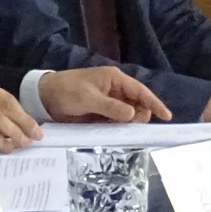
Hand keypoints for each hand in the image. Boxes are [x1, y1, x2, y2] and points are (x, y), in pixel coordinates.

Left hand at [38, 67, 171, 122]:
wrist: (44, 97)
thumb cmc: (65, 91)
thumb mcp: (88, 98)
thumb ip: (111, 107)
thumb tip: (134, 114)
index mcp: (114, 79)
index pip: (140, 91)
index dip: (154, 103)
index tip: (166, 116)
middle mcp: (115, 89)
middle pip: (138, 105)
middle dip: (139, 116)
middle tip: (126, 125)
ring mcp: (109, 101)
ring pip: (129, 114)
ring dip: (129, 123)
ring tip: (118, 128)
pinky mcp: (102, 112)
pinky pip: (117, 121)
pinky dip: (119, 126)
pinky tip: (115, 132)